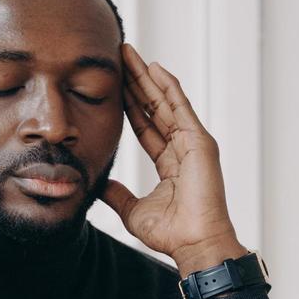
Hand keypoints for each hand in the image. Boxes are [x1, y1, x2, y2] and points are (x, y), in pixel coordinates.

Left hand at [100, 43, 245, 275]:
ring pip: (165, 102)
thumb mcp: (132, 210)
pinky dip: (168, 87)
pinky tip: (154, 68)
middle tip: (120, 57)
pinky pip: (180, 107)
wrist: (194, 244)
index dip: (129, 104)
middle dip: (136, 82)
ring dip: (147, 77)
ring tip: (130, 54)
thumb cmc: (171, 233)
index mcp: (169, 163)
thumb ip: (117, 194)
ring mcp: (192, 143)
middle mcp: (182, 148)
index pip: (144, 125)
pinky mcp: (199, 141)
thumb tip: (99, 183)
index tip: (114, 84)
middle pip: (153, 107)